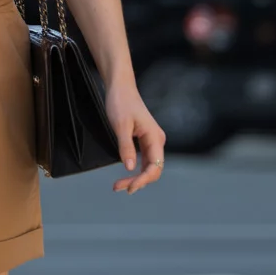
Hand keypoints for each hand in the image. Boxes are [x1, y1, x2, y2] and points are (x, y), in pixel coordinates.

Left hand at [104, 78, 165, 195]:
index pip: (155, 167)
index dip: (143, 180)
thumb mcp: (121, 125)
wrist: (120, 87)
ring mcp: (151, 140)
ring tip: (119, 185)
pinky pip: (144, 159)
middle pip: (153, 169)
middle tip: (119, 187)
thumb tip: (130, 168)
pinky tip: (126, 174)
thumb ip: (126, 147)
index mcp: (155, 137)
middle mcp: (157, 140)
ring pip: (148, 166)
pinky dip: (135, 169)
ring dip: (136, 178)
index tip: (129, 187)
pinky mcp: (144, 140)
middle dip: (138, 181)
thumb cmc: (121, 102)